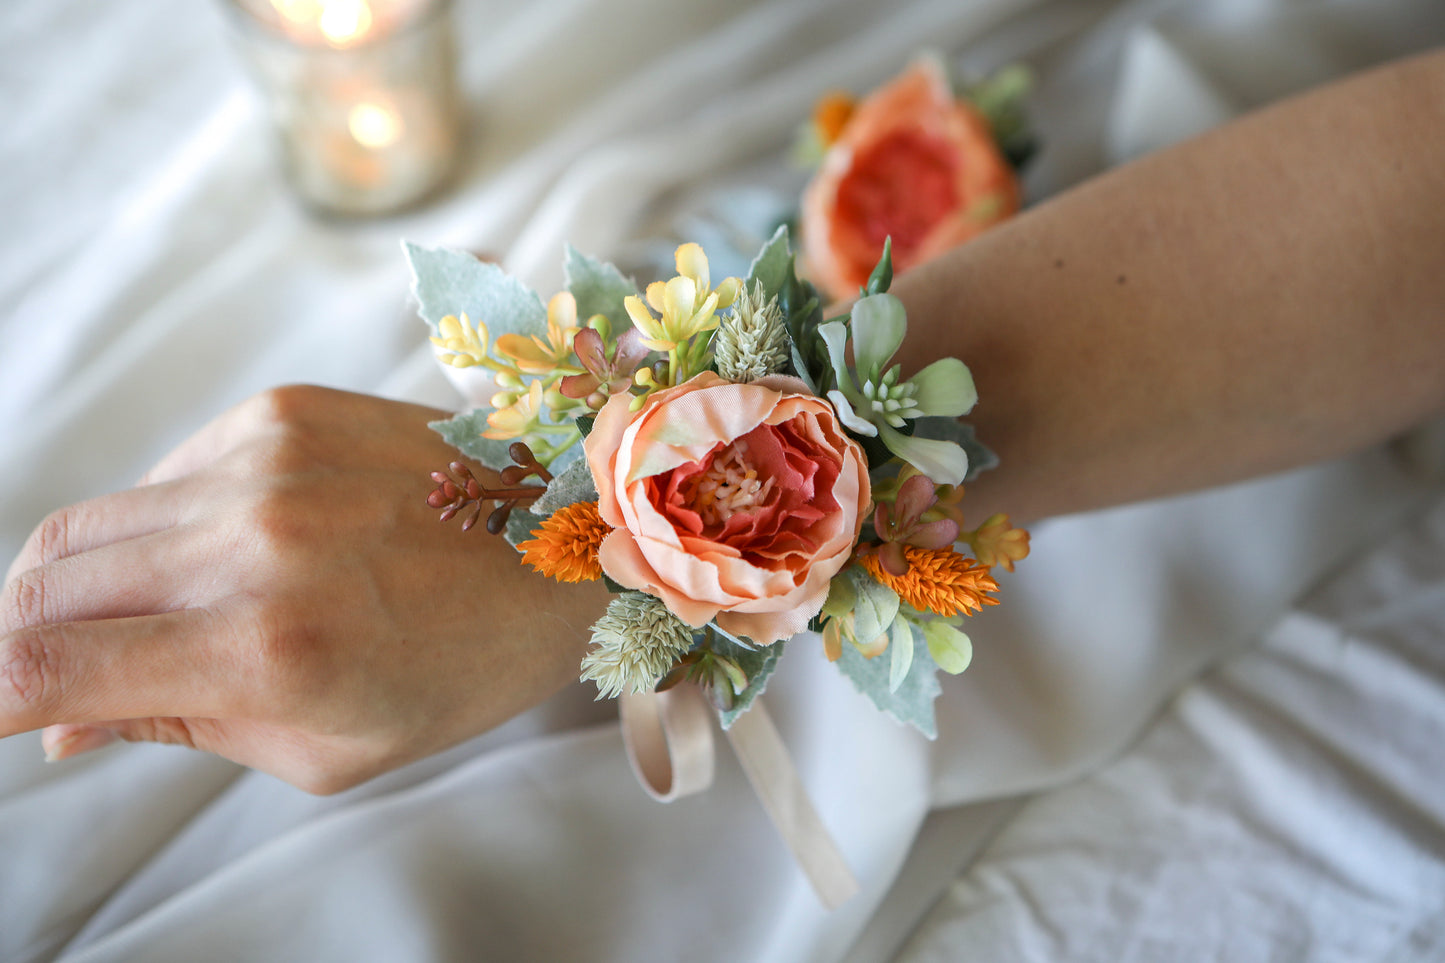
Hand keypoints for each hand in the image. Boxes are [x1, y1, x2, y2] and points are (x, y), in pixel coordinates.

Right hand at [0, 386, 605, 792]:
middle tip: (73, 667)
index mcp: (269, 646)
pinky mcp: (283, 410)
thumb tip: (64, 720)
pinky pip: (170, 473)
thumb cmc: (468, 664)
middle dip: (31, 637)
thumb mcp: (333, 746)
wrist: (572, 539)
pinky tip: (243, 549)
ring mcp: (266, 458)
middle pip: (43, 580)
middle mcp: (254, 538)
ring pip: (94, 520)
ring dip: (97, 580)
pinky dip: (172, 523)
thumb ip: (184, 728)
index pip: (50, 664)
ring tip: (175, 612)